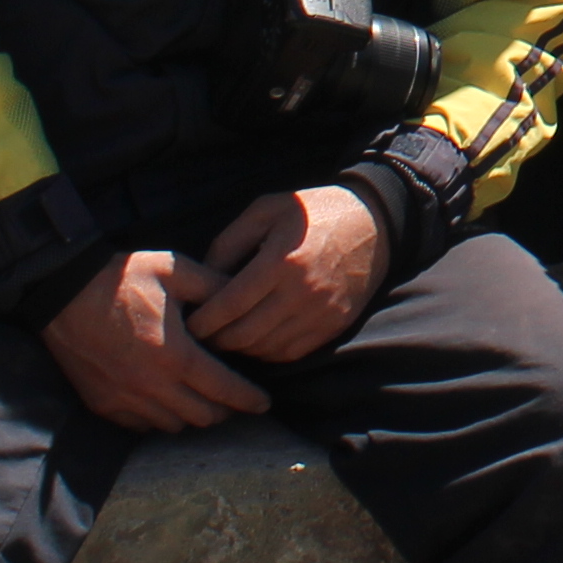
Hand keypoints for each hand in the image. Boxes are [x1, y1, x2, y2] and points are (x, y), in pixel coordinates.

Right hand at [43, 248, 271, 430]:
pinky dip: (160, 418)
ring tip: (202, 398)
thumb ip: (215, 285)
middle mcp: (151, 385)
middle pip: (202, 416)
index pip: (223, 389)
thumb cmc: (122, 277)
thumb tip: (246, 296)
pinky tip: (166, 400)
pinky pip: (141, 426)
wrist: (62, 291)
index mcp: (174, 355)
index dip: (248, 399)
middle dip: (224, 410)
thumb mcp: (176, 270)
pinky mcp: (102, 403)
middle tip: (233, 397)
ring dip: (193, 415)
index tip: (264, 403)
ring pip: (173, 425)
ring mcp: (124, 398)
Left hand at [185, 185, 387, 364]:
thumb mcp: (266, 210)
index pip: (231, 305)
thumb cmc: (313, 212)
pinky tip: (256, 339)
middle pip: (245, 334)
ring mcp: (321, 313)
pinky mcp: (334, 325)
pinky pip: (290, 352)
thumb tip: (203, 278)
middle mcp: (303, 293)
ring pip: (266, 349)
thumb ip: (230, 242)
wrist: (373, 222)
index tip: (188, 324)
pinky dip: (267, 352)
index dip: (204, 320)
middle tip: (201, 336)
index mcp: (282, 261)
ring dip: (241, 348)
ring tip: (226, 338)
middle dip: (217, 340)